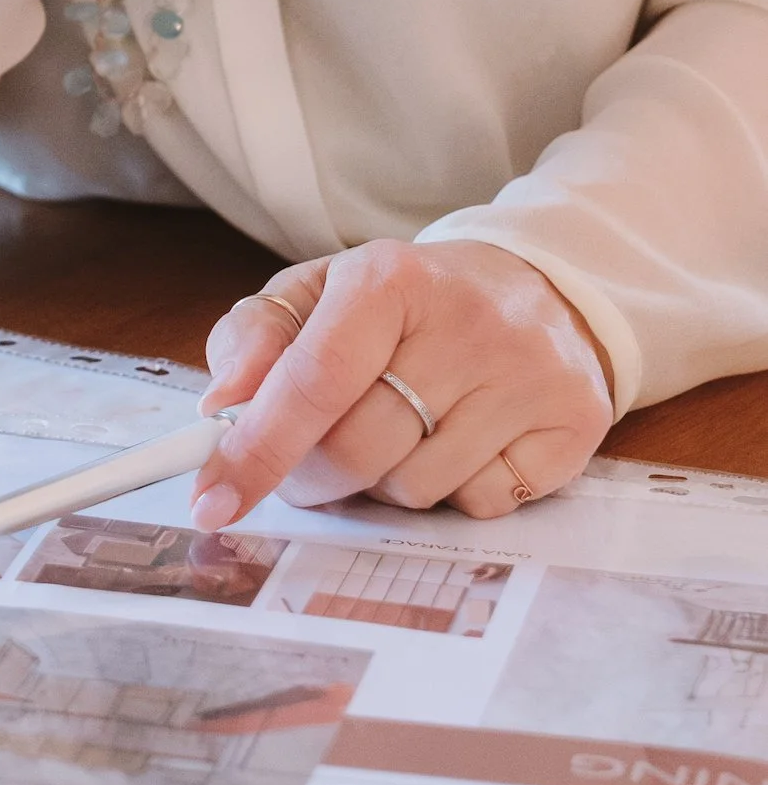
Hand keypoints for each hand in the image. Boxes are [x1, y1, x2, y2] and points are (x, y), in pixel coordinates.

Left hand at [193, 240, 615, 528]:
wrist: (537, 289)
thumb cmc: (407, 305)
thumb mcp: (321, 293)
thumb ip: (256, 336)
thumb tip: (223, 403)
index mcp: (388, 279)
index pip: (311, 381)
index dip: (256, 449)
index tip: (212, 501)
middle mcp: (467, 323)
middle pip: (357, 450)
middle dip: (317, 473)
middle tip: (315, 460)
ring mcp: (528, 376)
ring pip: (415, 489)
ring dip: (387, 482)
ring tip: (405, 430)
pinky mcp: (572, 425)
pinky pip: (480, 505)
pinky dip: (455, 491)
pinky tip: (462, 441)